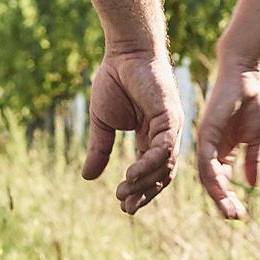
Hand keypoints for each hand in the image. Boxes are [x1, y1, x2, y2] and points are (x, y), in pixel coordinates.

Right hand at [83, 45, 184, 214]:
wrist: (124, 52)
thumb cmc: (115, 81)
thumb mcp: (102, 122)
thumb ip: (100, 150)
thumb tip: (88, 178)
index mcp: (152, 137)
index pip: (151, 172)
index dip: (139, 190)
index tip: (124, 206)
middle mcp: (166, 135)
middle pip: (162, 174)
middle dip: (145, 193)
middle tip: (126, 207)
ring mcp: (172, 127)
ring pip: (165, 165)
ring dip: (144, 182)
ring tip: (124, 193)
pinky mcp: (171, 116)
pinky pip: (164, 147)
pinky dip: (150, 163)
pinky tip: (132, 172)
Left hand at [195, 54, 259, 220]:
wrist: (246, 74)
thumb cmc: (253, 100)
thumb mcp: (257, 137)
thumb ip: (254, 161)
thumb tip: (253, 186)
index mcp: (223, 150)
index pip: (223, 180)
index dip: (231, 197)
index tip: (241, 214)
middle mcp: (211, 149)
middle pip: (214, 183)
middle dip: (225, 201)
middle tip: (236, 217)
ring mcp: (207, 142)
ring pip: (208, 176)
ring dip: (219, 196)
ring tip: (231, 211)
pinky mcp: (206, 133)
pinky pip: (206, 160)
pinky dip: (213, 177)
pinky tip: (222, 191)